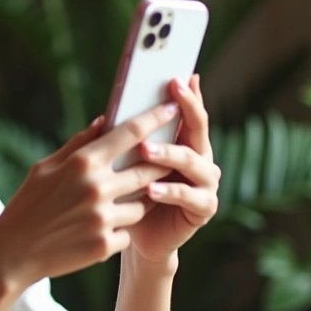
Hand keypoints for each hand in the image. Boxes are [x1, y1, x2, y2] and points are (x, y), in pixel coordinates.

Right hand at [0, 102, 180, 290]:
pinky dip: (120, 230)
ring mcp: (103, 219)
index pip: (130, 134)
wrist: (13, 253)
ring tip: (121, 202)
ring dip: (139, 201)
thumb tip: (105, 121)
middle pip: (148, 169)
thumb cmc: (28, 204)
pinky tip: (100, 230)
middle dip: (160, 164)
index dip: (155, 118)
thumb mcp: (45, 167)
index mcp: (83, 163)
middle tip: (167, 159)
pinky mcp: (106, 245)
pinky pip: (128, 232)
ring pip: (143, 204)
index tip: (171, 108)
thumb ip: (79, 144)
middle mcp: (97, 188)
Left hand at [128, 74, 220, 266]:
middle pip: (198, 129)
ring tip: (146, 150)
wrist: (135, 234)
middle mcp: (201, 158)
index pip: (188, 112)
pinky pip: (189, 196)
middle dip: (186, 109)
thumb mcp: (123, 163)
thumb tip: (105, 115)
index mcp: (184, 141)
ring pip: (193, 162)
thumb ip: (123, 141)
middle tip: (171, 95)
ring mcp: (206, 183)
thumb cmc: (127, 193)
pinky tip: (151, 188)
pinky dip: (169, 191)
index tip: (176, 76)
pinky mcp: (204, 208)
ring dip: (170, 154)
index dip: (186, 94)